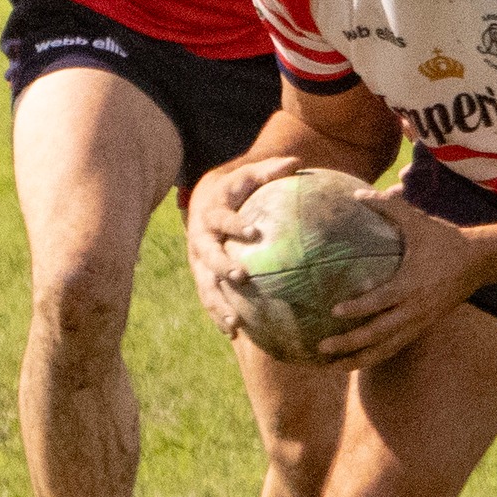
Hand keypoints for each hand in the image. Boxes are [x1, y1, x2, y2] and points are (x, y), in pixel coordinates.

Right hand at [184, 155, 300, 333]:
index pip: (222, 219)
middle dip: (222, 267)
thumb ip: (271, 170)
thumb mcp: (250, 175)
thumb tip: (297, 161)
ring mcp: (198, 262)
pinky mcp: (202, 277)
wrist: (205, 202)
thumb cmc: (237, 189)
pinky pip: (210, 299)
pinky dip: (219, 316)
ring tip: (235, 323)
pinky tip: (236, 334)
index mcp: (212, 214)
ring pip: (205, 285)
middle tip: (242, 277)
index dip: (236, 225)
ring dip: (218, 304)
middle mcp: (200, 239)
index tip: (255, 232)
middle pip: (208, 255)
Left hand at [318, 190, 484, 369]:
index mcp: (412, 283)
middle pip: (379, 333)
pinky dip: (374, 356)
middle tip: (321, 346)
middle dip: (349, 343)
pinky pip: (395, 347)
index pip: (381, 300)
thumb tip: (356, 193)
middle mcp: (415, 308)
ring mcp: (419, 321)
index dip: (358, 308)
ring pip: (386, 348)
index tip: (334, 311)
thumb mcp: (418, 220)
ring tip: (332, 366)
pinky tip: (355, 362)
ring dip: (359, 358)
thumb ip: (389, 207)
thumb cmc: (444, 239)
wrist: (478, 262)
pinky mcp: (422, 327)